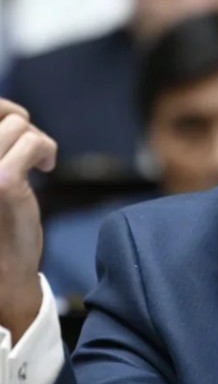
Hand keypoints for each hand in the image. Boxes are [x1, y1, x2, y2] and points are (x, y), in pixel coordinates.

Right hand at [0, 99, 56, 341]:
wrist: (0, 271)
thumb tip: (9, 112)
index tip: (14, 117)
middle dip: (20, 121)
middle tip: (32, 144)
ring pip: (17, 125)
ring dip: (36, 139)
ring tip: (39, 161)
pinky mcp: (2, 181)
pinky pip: (33, 142)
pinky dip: (46, 150)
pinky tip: (47, 167)